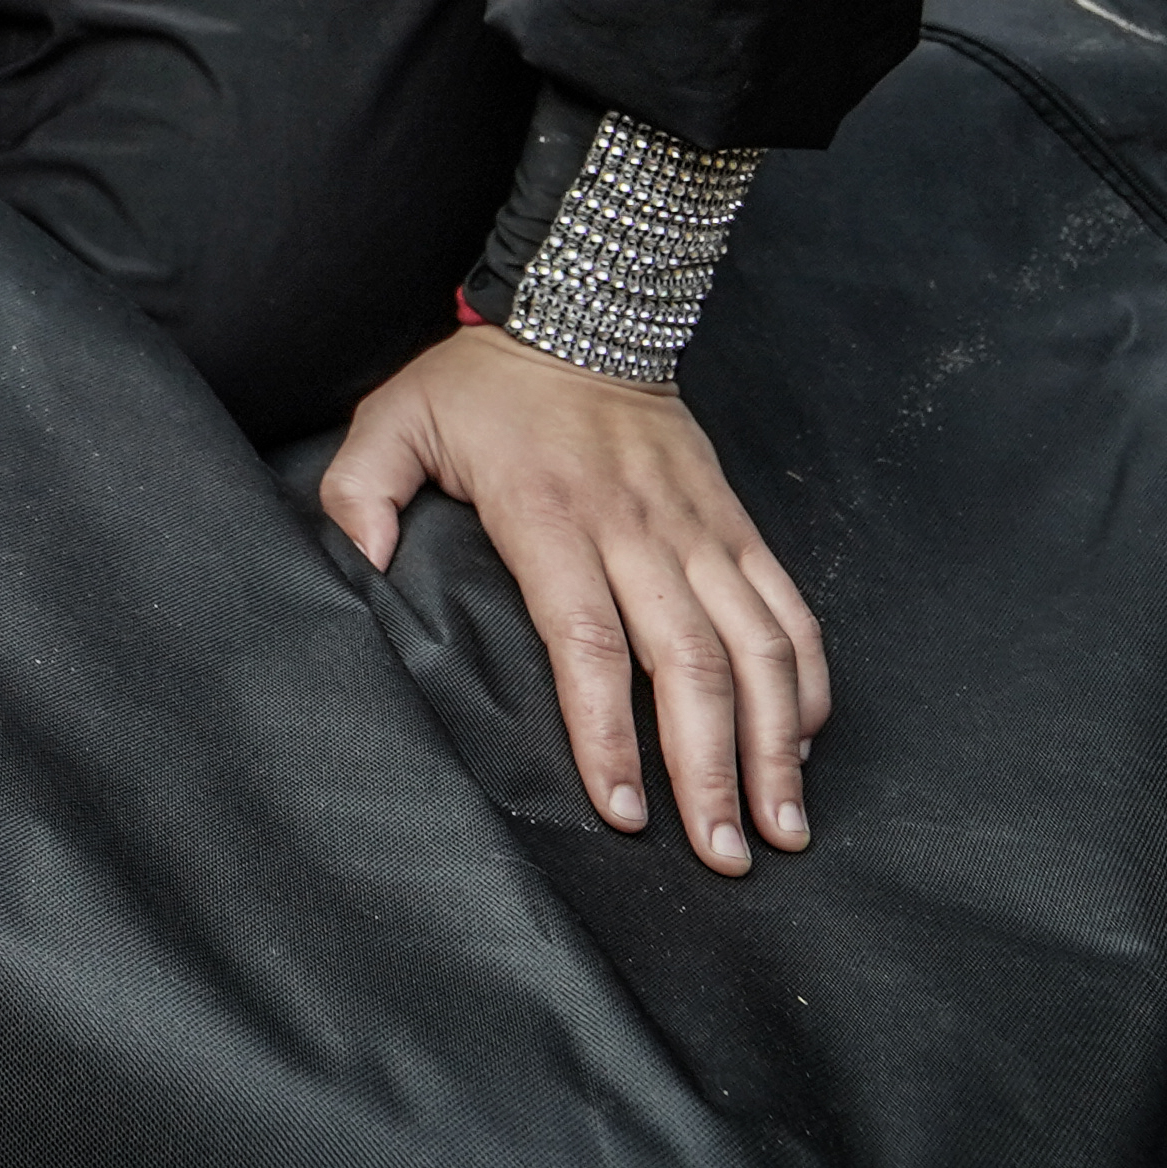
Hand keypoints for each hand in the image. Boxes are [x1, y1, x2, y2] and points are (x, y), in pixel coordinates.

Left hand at [319, 326, 829, 877]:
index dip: (608, 731)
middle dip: (710, 769)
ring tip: (781, 826)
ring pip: (756, 645)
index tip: (621, 810)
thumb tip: (360, 562)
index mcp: (551, 515)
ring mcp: (698, 528)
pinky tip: (806, 742)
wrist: (585, 310)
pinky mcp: (736, 523)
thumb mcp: (396, 418)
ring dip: (776, 742)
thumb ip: (360, 491)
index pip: (588, 641)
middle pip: (689, 663)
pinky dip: (806, 677)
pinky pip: (787, 607)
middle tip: (720, 856)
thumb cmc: (482, 384)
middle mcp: (638, 529)